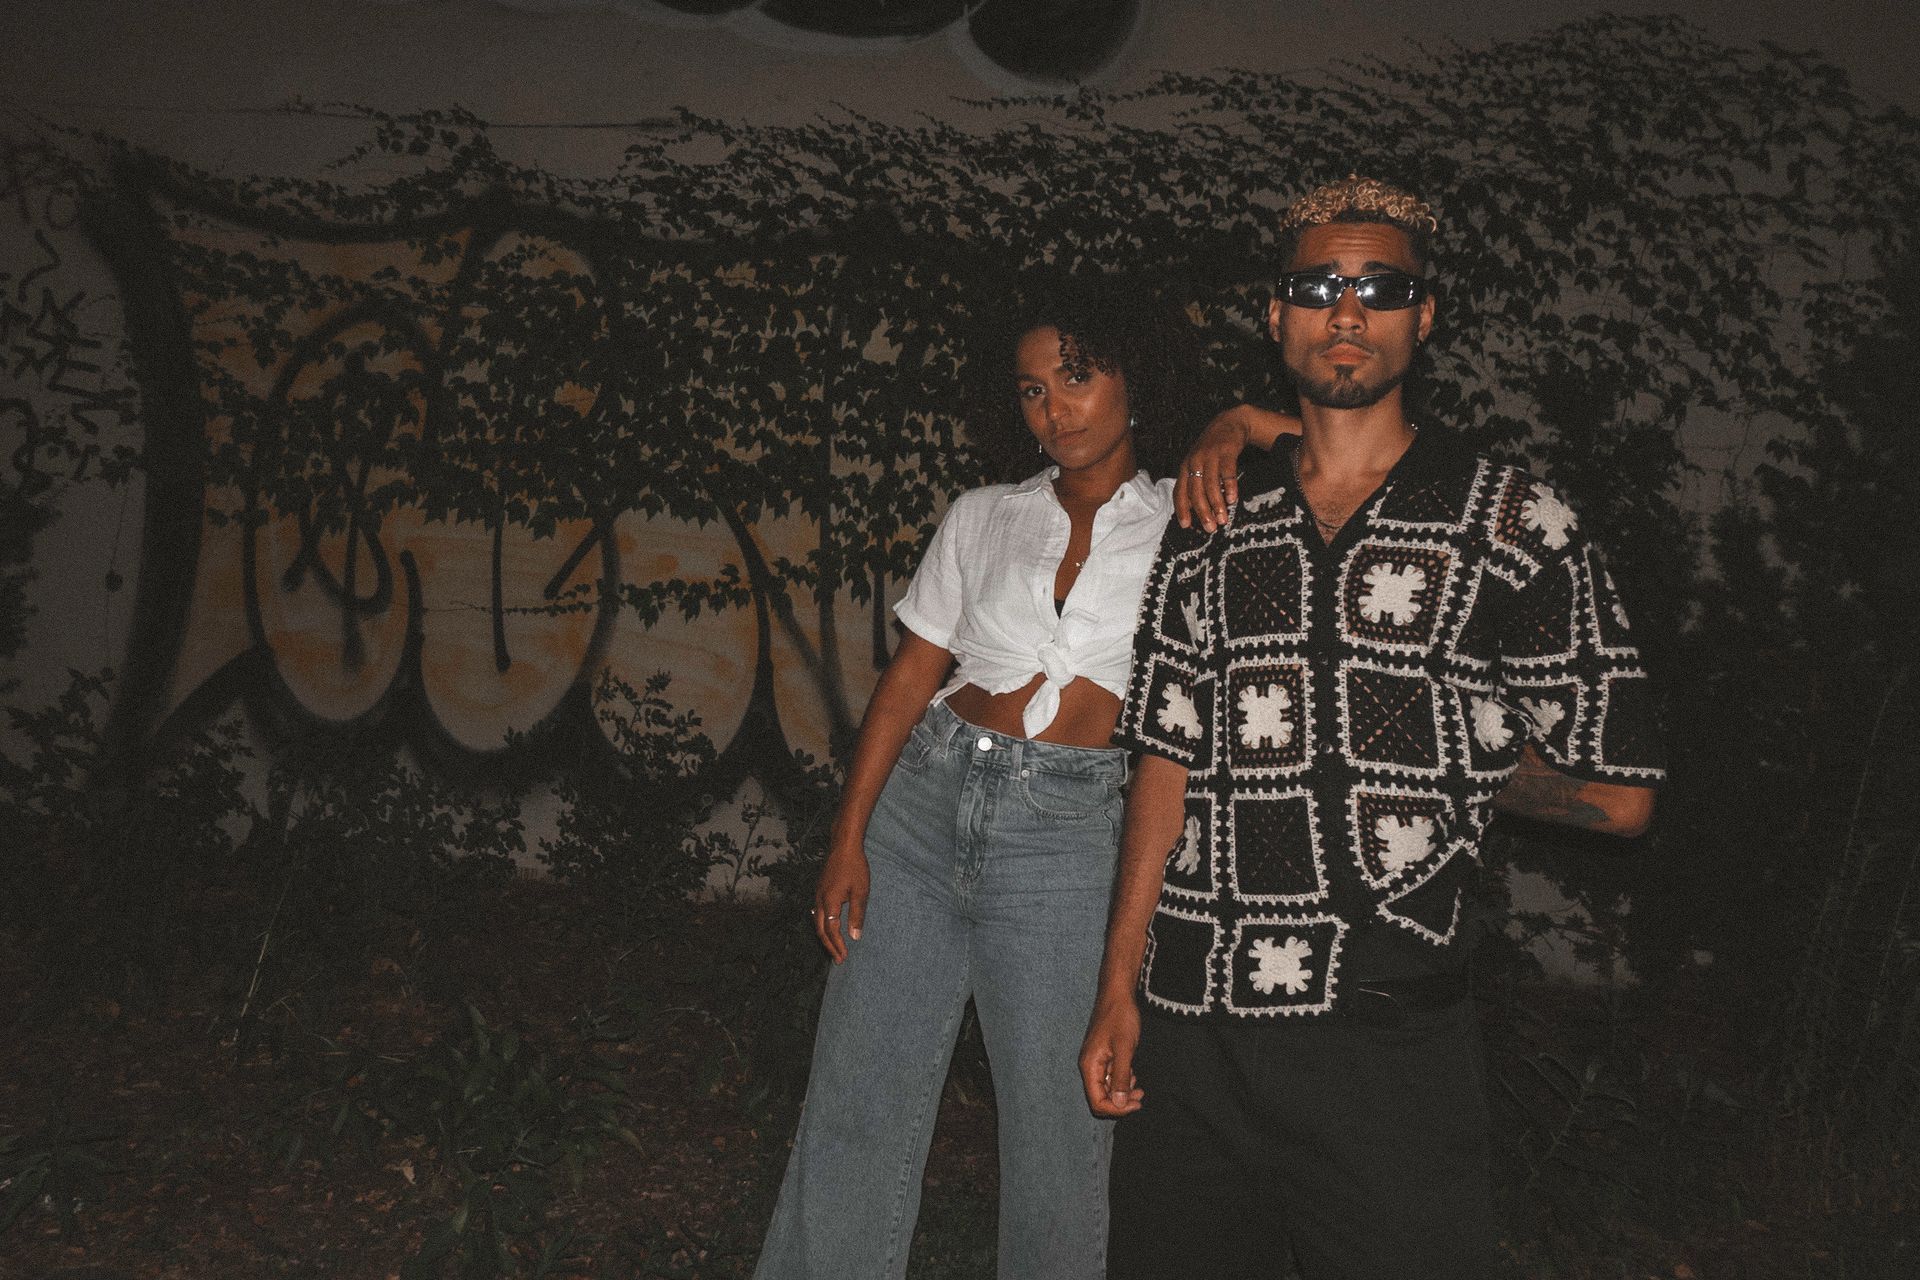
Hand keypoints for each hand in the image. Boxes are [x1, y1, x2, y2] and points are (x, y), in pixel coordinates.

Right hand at [813, 843, 869, 963]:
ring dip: (825, 937)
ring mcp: (817, 894)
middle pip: (820, 930)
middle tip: (837, 959)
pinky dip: (822, 925)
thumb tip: (855, 936)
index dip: (838, 946)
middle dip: (829, 946)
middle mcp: (819, 901)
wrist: (843, 846)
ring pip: (817, 922)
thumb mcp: (861, 892)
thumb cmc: (855, 867)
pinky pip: (817, 913)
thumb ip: (857, 915)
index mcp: (830, 902)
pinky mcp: (819, 889)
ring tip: (833, 947)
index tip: (844, 957)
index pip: (832, 931)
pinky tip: (828, 927)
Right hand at [1080, 993, 1144, 1116]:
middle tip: (1141, 1096)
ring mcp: (1096, 1061)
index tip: (1135, 1104)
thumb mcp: (1124, 1048)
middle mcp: (1089, 1066)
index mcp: (1089, 1066)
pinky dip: (1122, 1080)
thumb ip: (1121, 1077)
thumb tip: (1119, 1104)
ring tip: (1138, 1085)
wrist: (1118, 995)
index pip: (1097, 1101)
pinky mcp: (1103, 1056)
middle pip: (1101, 1098)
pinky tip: (1132, 1072)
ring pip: (1107, 1089)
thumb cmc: (1120, 1017)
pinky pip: (1110, 1077)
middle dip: (1121, 1101)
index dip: (1116, 1108)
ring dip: (1123, 1092)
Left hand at [1175, 411, 1251, 531]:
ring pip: (1211, 484)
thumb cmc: (1212, 450)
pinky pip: (1227, 472)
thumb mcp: (1198, 463)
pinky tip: (1233, 499)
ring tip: (1223, 519)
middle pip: (1195, 490)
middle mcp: (1195, 461)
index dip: (1181, 509)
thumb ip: (1195, 484)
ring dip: (1217, 504)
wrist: (1229, 423)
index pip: (1180, 491)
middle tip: (1210, 528)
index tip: (1186, 526)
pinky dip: (1229, 487)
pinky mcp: (1227, 451)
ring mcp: (1210, 456)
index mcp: (1185, 467)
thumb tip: (1194, 511)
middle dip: (1202, 511)